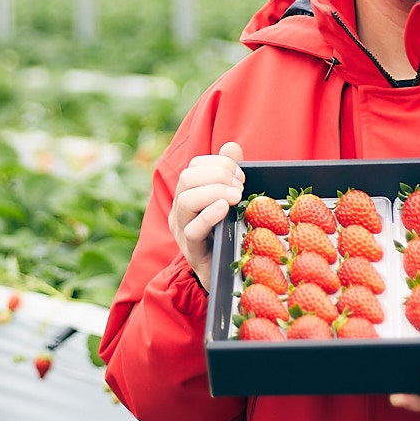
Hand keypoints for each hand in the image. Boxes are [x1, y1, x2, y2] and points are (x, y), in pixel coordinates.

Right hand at [168, 142, 244, 288]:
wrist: (225, 274)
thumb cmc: (226, 234)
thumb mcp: (229, 201)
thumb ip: (229, 173)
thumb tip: (232, 146)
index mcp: (187, 195)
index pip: (193, 167)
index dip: (217, 164)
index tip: (240, 175)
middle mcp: (179, 211)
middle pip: (186, 179)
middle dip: (217, 176)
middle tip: (239, 187)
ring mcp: (182, 231)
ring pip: (186, 201)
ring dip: (214, 192)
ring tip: (235, 197)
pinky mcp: (191, 250)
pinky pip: (193, 229)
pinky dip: (209, 214)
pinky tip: (224, 208)